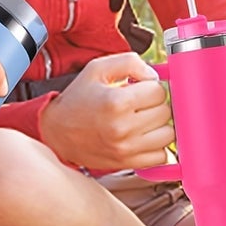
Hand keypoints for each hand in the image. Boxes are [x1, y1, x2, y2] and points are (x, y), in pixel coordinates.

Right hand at [39, 51, 174, 170]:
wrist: (57, 132)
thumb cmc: (78, 98)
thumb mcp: (97, 68)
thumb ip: (130, 62)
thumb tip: (155, 75)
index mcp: (116, 102)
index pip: (158, 91)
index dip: (150, 86)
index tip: (138, 89)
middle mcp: (122, 128)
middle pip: (165, 112)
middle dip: (155, 104)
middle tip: (139, 104)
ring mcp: (126, 149)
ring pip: (168, 135)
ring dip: (159, 126)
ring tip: (142, 120)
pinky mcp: (127, 163)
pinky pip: (161, 156)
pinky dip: (157, 146)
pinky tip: (143, 136)